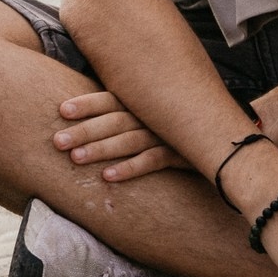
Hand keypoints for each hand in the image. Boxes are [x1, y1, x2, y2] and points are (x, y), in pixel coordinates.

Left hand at [50, 89, 179, 182]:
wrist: (220, 140)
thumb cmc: (171, 126)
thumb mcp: (148, 112)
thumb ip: (121, 110)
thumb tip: (80, 113)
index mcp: (141, 101)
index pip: (111, 99)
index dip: (87, 104)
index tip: (62, 110)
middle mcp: (153, 115)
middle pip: (114, 121)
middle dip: (85, 130)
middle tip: (57, 141)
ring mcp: (167, 134)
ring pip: (130, 140)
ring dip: (102, 149)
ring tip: (75, 159)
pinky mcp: (181, 154)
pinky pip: (153, 161)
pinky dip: (130, 167)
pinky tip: (108, 177)